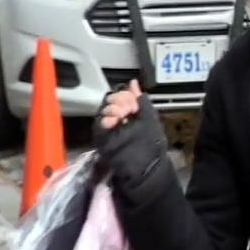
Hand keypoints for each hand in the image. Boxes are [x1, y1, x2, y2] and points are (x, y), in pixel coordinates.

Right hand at [92, 79, 168, 200]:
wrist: (147, 168)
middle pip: (109, 101)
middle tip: (128, 109)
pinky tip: (112, 121)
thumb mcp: (149, 118)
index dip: (124, 95)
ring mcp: (108, 130)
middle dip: (119, 101)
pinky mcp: (103, 140)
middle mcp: (115, 119)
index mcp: (127, 112)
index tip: (134, 101)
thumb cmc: (150, 143)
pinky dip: (105, 121)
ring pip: (103, 112)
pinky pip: (99, 127)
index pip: (119, 95)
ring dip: (112, 109)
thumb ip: (141, 100)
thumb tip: (133, 82)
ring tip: (121, 115)